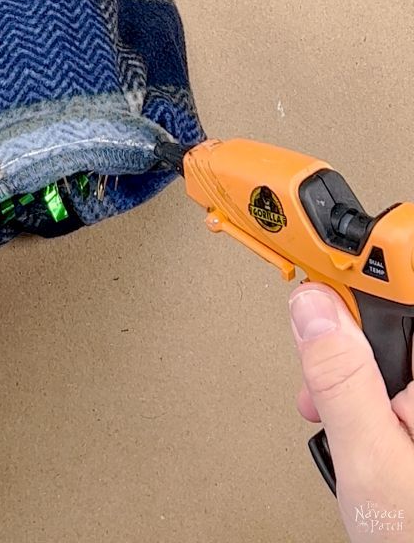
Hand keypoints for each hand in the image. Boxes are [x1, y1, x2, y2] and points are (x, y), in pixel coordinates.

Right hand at [289, 284, 413, 540]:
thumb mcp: (370, 459)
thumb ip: (339, 378)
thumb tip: (311, 308)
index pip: (401, 289)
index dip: (354, 270)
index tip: (310, 252)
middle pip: (386, 320)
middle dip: (340, 340)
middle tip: (315, 366)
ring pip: (383, 350)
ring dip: (345, 373)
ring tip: (330, 412)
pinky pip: (389, 378)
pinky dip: (360, 393)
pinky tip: (351, 420)